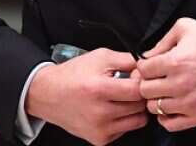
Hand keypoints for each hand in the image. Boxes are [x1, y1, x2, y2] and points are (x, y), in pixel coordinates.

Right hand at [24, 48, 147, 144]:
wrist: (48, 95)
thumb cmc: (73, 75)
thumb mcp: (100, 57)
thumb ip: (127, 60)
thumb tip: (147, 67)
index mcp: (98, 89)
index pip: (138, 90)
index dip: (142, 81)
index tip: (137, 77)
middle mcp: (99, 113)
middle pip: (139, 106)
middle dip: (139, 94)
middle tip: (129, 86)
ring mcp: (100, 129)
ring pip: (137, 120)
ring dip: (135, 108)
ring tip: (122, 98)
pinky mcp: (99, 139)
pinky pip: (126, 130)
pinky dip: (124, 119)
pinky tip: (113, 109)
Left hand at [136, 17, 195, 131]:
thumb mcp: (188, 27)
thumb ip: (163, 39)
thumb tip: (147, 55)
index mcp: (175, 61)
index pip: (142, 70)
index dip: (145, 66)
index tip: (152, 65)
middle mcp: (180, 84)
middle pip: (145, 90)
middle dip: (148, 82)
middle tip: (157, 78)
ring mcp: (189, 102)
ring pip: (154, 108)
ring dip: (157, 99)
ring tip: (166, 91)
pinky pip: (169, 124)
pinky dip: (165, 117)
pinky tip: (172, 105)